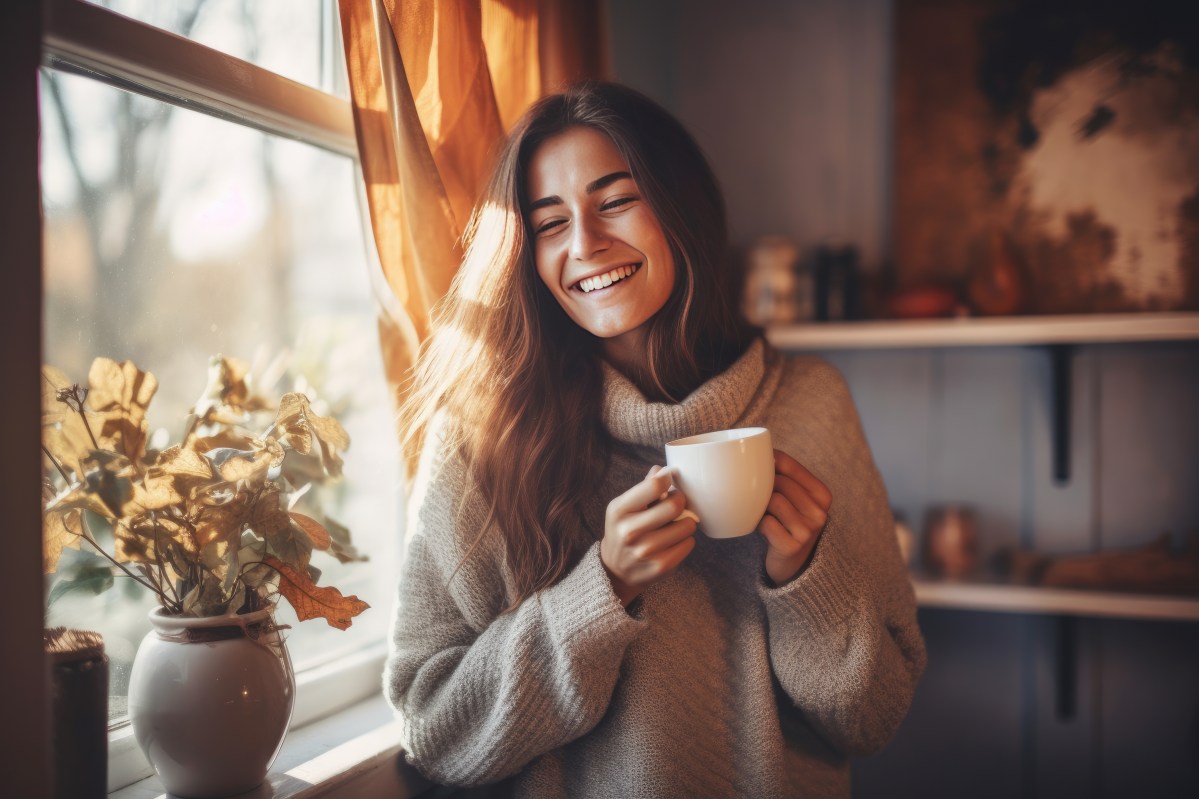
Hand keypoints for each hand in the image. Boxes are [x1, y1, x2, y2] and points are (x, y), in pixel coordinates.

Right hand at [600, 465, 697, 605]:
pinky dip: (685, 540)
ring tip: (674, 525)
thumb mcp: (624, 507)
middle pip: (675, 505)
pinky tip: (673, 542)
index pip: (654, 485)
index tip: (668, 481)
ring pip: (687, 526)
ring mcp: (646, 551)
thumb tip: (662, 470)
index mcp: (619, 510)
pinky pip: (689, 544)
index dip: (668, 479)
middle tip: (676, 503)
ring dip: (685, 522)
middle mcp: (630, 531)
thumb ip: (644, 487)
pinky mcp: (661, 566)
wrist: (616, 569)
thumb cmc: (624, 529)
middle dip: (680, 501)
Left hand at [759, 449, 831, 585]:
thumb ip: (785, 477)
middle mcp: (820, 512)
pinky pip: (766, 523)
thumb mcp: (795, 499)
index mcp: (822, 494)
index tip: (758, 464)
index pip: (789, 465)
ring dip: (761, 507)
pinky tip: (762, 529)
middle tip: (758, 496)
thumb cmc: (787, 523)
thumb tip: (760, 450)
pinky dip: (758, 524)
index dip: (768, 461)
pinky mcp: (792, 546)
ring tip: (762, 513)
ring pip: (773, 501)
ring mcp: (808, 531)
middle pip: (779, 482)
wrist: (792, 565)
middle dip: (763, 487)